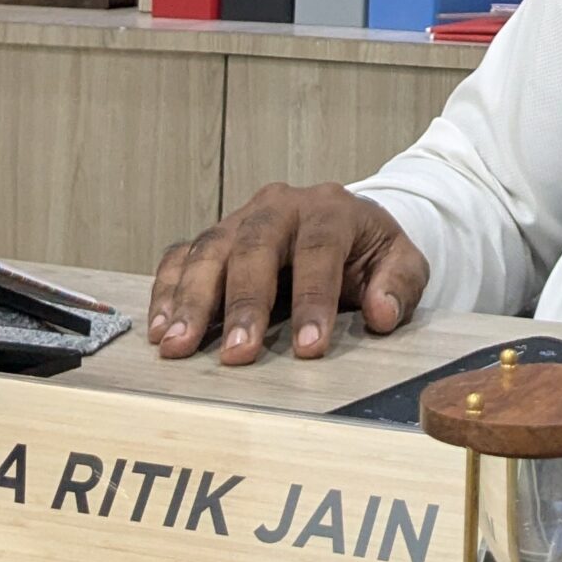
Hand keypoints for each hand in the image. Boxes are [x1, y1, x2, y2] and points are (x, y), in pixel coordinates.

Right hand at [147, 183, 428, 364]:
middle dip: (245, 301)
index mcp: (331, 209)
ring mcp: (241, 219)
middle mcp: (281, 206)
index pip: (321, 249)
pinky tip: (160, 329)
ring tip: (178, 345)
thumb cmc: (368, 252)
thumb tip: (382, 312)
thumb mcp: (401, 262)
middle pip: (256, 245)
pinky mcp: (213, 238)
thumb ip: (399, 285)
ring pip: (210, 249)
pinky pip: (181, 256)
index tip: (308, 349)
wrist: (343, 226)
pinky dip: (167, 290)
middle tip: (237, 354)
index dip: (314, 299)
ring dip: (192, 299)